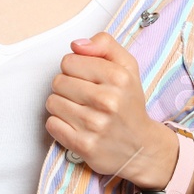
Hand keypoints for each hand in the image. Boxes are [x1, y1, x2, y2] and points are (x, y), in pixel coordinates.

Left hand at [44, 32, 179, 189]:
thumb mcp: (127, 67)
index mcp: (118, 77)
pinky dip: (60, 124)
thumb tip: (76, 45)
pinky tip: (76, 126)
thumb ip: (105, 45)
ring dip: (62, 106)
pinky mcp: (84, 145)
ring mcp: (95, 125)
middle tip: (83, 96)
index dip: (74, 68)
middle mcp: (108, 101)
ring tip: (80, 111)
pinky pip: (52, 124)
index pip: (69, 61)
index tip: (87, 78)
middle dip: (67, 87)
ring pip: (52, 102)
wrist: (141, 148)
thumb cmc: (129, 104)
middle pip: (58, 81)